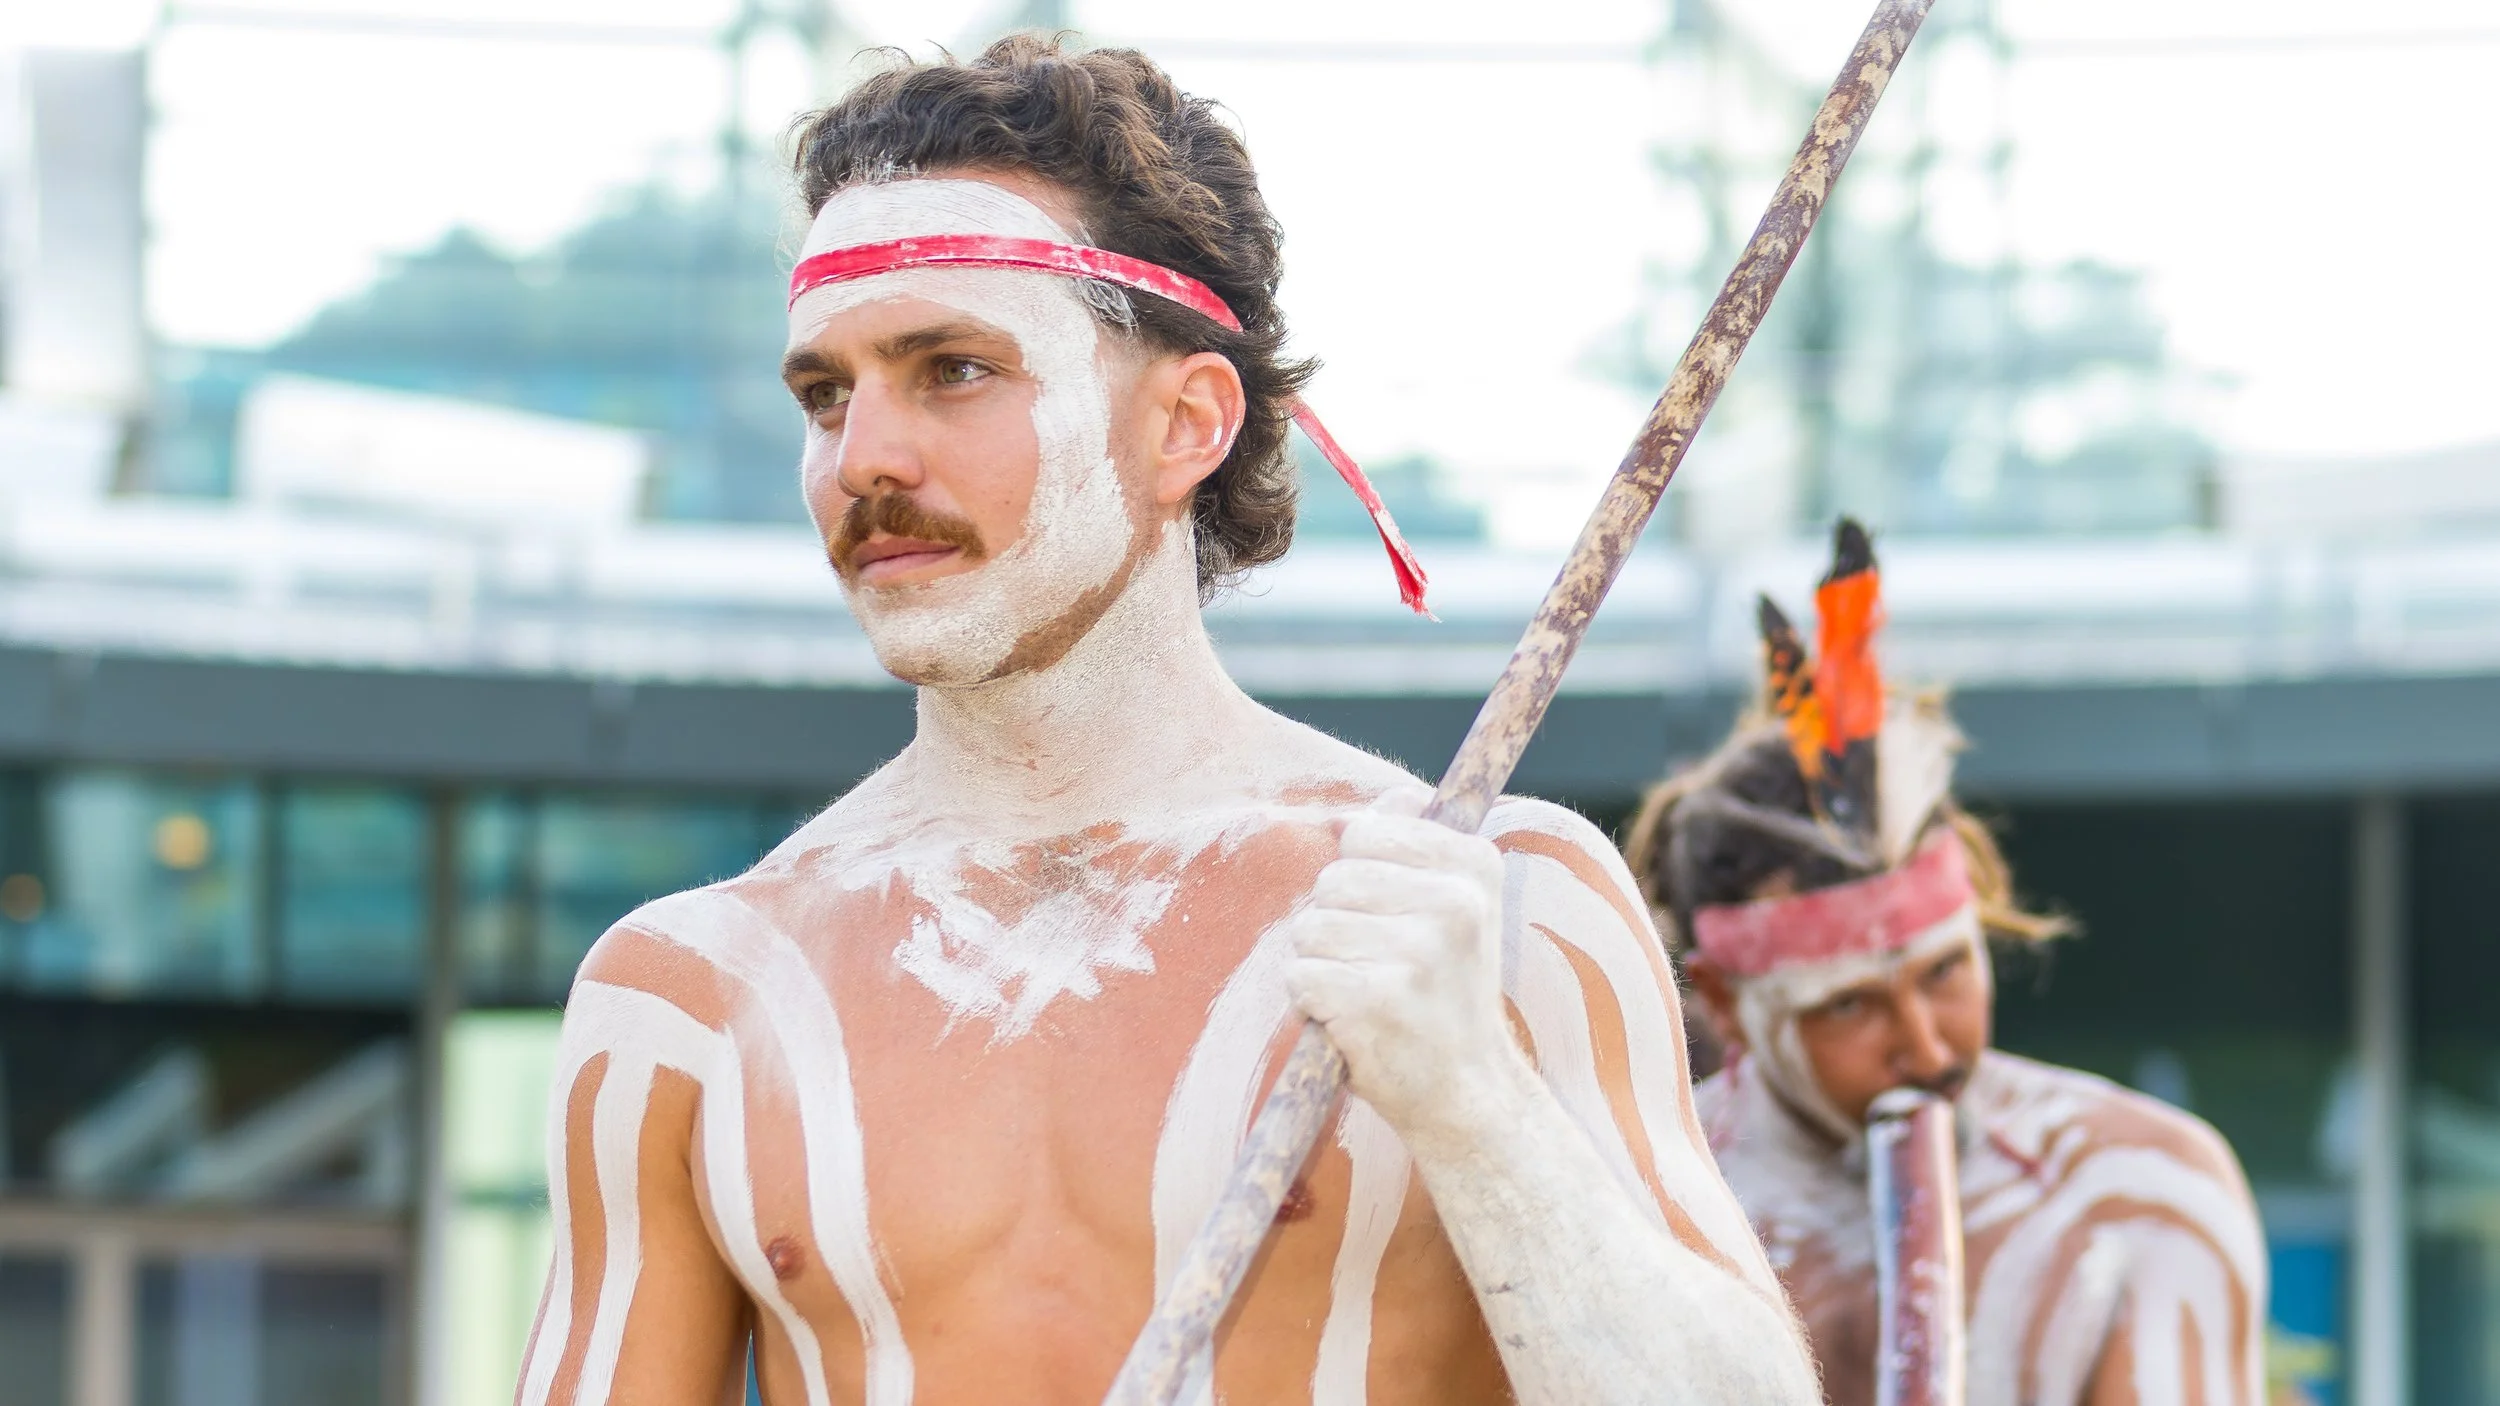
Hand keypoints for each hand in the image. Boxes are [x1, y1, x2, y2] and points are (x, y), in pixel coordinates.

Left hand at [1282, 799, 1521, 1139]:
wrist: (1467, 1091)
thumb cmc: (1446, 992)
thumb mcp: (1460, 909)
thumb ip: (1419, 848)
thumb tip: (1379, 802)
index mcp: (1476, 866)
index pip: (1367, 831)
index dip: (1359, 875)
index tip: (1393, 915)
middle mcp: (1455, 904)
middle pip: (1332, 879)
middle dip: (1337, 922)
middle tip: (1381, 965)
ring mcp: (1417, 953)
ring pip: (1310, 927)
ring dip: (1321, 964)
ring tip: (1367, 992)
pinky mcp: (1376, 1000)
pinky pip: (1299, 975)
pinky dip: (1310, 1002)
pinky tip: (1353, 1020)